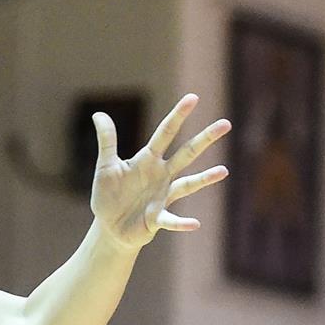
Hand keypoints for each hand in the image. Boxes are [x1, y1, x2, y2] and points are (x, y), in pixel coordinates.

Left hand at [89, 94, 229, 248]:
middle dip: (205, 139)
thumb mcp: (106, 166)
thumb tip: (99, 113)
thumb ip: (107, 141)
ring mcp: (163, 196)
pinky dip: (182, 223)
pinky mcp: (157, 219)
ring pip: (188, 184)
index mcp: (148, 159)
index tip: (193, 97)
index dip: (178, 115)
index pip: (166, 133)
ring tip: (223, 171)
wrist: (110, 227)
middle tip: (226, 123)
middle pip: (187, 153)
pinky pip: (171, 220)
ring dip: (205, 178)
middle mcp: (162, 175)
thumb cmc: (109, 195)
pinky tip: (194, 224)